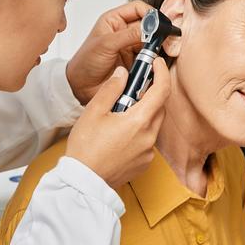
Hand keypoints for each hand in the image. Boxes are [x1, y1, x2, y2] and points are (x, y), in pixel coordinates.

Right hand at [65, 58, 169, 188]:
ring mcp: (148, 152)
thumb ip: (111, 89)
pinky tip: (121, 133)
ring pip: (153, 124)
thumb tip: (123, 74)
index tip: (157, 63)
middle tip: (133, 87)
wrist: (83, 181)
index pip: (162, 90)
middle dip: (150, 94)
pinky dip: (139, 131)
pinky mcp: (144, 163)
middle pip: (159, 107)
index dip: (162, 73)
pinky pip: (147, 140)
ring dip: (144, 113)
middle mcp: (149, 137)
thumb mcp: (94, 111)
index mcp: (139, 121)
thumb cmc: (85, 147)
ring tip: (121, 112)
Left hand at [66, 0, 152, 104]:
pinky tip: (154, 63)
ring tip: (156, 53)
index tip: (159, 23)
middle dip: (158, 31)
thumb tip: (150, 28)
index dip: (150, 13)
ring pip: (153, 41)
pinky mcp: (136, 61)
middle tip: (165, 40)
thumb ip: (128, 35)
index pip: (138, 8)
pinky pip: (151, 57)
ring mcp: (131, 46)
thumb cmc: (85, 63)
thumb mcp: (105, 45)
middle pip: (149, 25)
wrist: (81, 87)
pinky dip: (155, 60)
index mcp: (114, 20)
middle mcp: (124, 31)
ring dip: (157, 47)